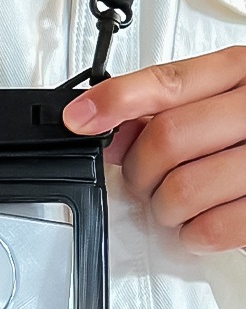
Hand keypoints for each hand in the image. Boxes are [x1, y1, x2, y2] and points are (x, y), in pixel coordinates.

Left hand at [62, 46, 245, 252]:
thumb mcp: (223, 101)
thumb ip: (167, 108)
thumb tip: (106, 126)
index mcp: (243, 73)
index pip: (169, 82)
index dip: (115, 101)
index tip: (78, 119)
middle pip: (167, 139)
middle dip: (140, 171)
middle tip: (145, 181)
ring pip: (183, 189)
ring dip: (165, 208)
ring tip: (178, 203)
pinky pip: (212, 229)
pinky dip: (193, 235)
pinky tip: (201, 223)